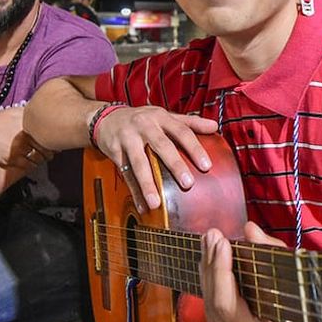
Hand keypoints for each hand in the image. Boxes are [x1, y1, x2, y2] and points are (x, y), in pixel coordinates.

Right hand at [0, 108, 52, 168]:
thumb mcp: (14, 113)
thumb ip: (30, 115)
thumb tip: (44, 114)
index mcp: (27, 123)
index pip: (48, 134)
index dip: (53, 140)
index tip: (53, 141)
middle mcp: (25, 135)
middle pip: (46, 148)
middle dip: (49, 151)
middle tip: (49, 152)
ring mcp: (19, 147)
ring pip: (39, 158)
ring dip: (41, 159)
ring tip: (38, 156)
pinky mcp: (12, 158)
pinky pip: (29, 165)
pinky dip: (32, 164)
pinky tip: (29, 160)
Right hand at [93, 105, 217, 211]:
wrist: (106, 118)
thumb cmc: (142, 119)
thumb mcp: (164, 115)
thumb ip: (189, 122)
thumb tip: (214, 126)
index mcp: (160, 117)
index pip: (181, 131)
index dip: (194, 148)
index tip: (206, 166)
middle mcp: (144, 126)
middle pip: (161, 146)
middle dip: (174, 165)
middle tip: (188, 184)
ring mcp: (128, 139)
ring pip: (139, 163)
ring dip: (147, 184)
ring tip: (157, 203)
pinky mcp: (114, 152)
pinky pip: (125, 174)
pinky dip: (134, 192)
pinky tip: (142, 206)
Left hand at [200, 222, 321, 321]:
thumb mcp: (303, 291)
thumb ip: (275, 257)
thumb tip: (249, 230)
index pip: (229, 308)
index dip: (220, 272)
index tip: (221, 242)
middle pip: (214, 308)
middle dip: (211, 267)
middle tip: (211, 236)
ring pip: (209, 313)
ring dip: (208, 277)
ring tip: (209, 247)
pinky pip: (213, 321)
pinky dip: (212, 293)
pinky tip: (212, 270)